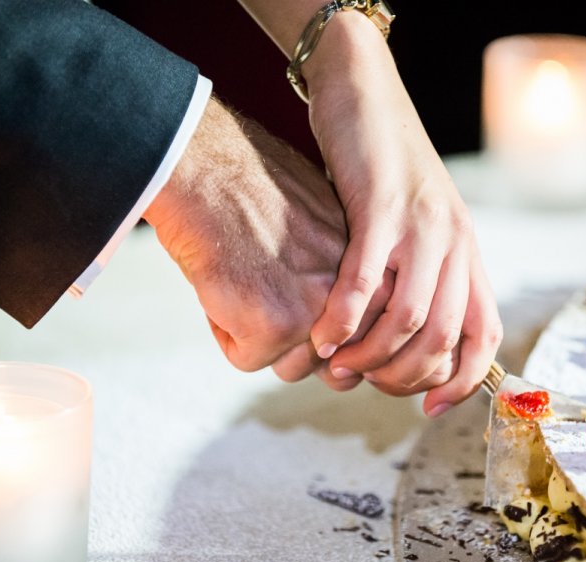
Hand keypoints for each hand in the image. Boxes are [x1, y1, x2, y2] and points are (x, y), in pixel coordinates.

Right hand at [144, 96, 385, 382]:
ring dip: (260, 341)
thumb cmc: (258, 190)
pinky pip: (245, 358)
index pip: (367, 336)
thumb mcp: (325, 226)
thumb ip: (338, 275)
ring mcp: (317, 314)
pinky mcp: (275, 329)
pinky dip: (224, 331)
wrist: (211, 170)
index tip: (300, 310)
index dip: (329, 334)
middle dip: (296, 346)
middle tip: (264, 298)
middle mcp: (355, 295)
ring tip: (243, 284)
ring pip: (290, 367)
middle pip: (332, 360)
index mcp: (374, 268)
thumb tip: (336, 339)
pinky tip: (219, 285)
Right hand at [302, 13, 502, 414]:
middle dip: (404, 377)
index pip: (485, 335)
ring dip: (370, 355)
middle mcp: (454, 242)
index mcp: (465, 252)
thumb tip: (399, 335)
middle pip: (445, 338)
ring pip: (410, 318)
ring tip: (337, 364)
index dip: (464, 382)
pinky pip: (366, 281)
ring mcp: (421, 225)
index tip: (429, 408)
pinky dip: (343, 319)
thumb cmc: (381, 167)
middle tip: (365, 383)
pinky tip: (321, 336)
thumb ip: (415, 274)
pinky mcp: (382, 206)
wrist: (365, 93)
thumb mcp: (414, 225)